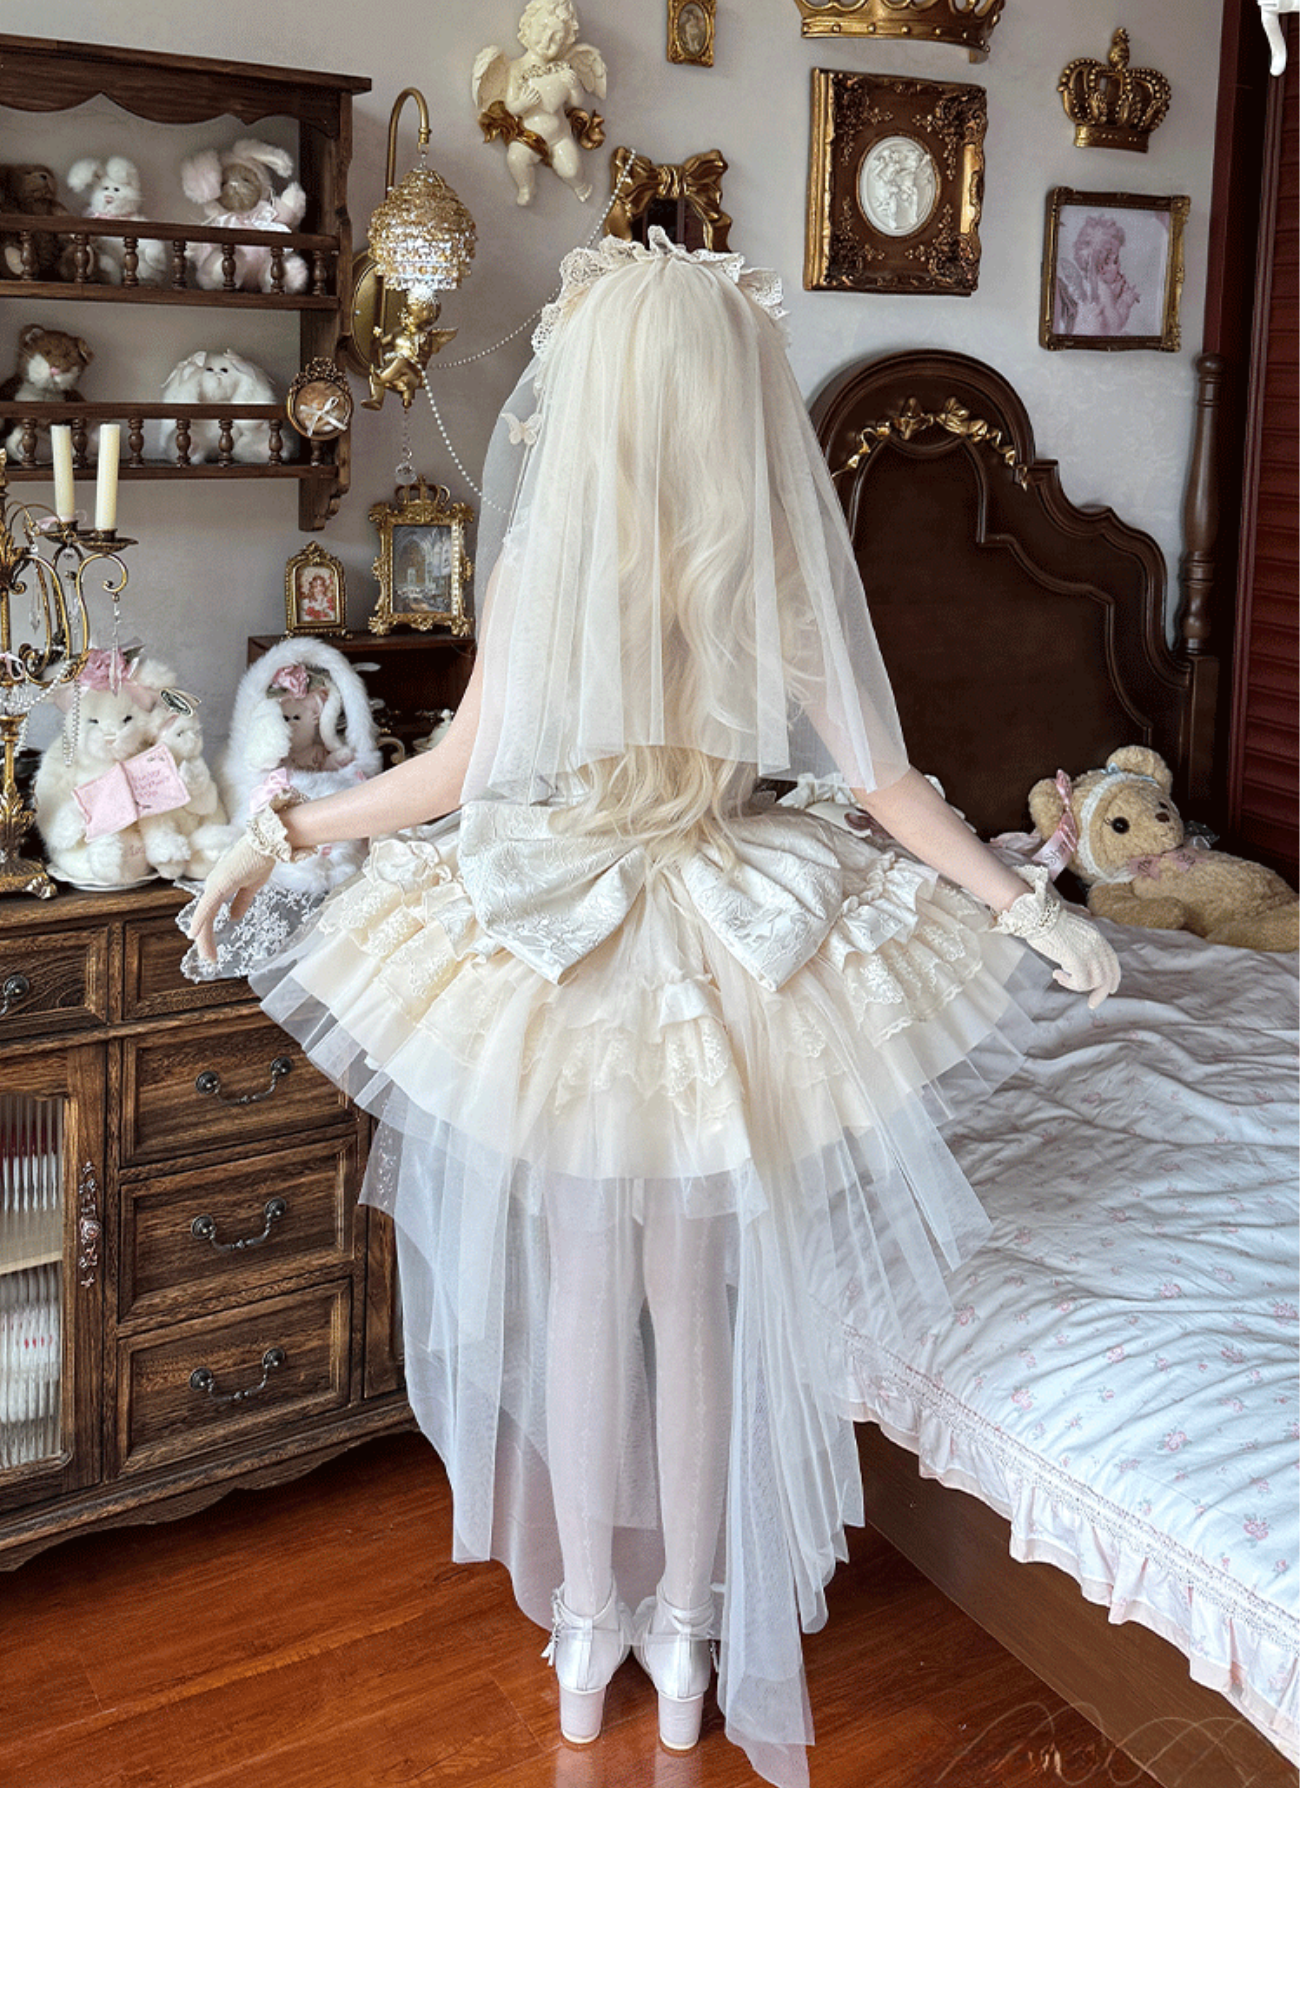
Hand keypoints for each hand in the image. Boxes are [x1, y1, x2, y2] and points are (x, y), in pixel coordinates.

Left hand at [186, 834, 274, 962]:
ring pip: (205, 916)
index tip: (211, 951)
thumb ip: (241, 902)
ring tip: (207, 956)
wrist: (268, 844)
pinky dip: (200, 921)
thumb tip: (233, 918)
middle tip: (209, 959)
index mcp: (220, 887)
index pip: (210, 914)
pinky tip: (194, 935)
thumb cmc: (261, 860)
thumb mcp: (251, 886)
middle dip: (206, 941)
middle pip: (205, 918)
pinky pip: (207, 907)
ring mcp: (214, 885)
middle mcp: (213, 886)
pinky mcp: (219, 885)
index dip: (209, 933)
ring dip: (204, 937)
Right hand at [1026, 905, 1120, 1008]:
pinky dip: (1069, 984)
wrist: (1035, 913)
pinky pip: (1081, 982)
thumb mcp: (1068, 914)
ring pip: (1094, 982)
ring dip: (1077, 986)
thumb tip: (1084, 911)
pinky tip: (1056, 974)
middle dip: (1101, 993)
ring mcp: (1088, 952)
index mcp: (1096, 934)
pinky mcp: (1077, 959)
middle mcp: (1097, 943)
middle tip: (1092, 1004)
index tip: (1110, 990)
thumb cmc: (1045, 914)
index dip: (1113, 977)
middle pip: (1108, 975)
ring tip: (1061, 977)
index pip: (1112, 960)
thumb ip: (1079, 914)